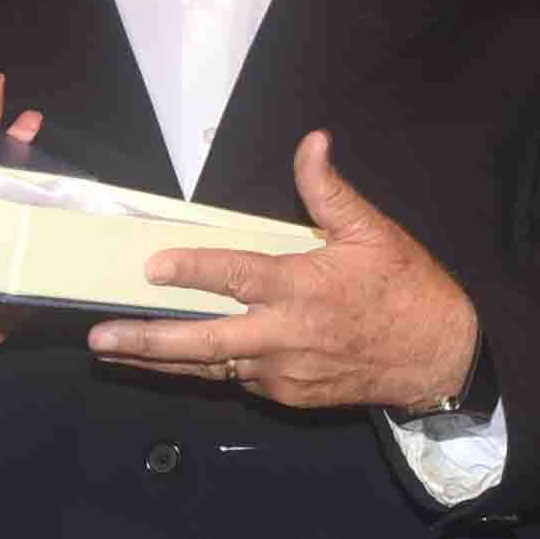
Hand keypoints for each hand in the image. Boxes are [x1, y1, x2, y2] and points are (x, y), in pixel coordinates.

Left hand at [84, 130, 476, 412]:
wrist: (438, 359)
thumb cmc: (406, 290)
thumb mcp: (373, 232)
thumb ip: (330, 191)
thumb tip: (312, 143)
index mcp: (302, 289)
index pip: (237, 277)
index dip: (193, 269)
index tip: (153, 268)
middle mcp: (284, 336)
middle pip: (204, 342)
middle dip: (149, 340)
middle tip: (102, 337)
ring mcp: (283, 373)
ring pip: (210, 368)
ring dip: (162, 361)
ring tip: (117, 353)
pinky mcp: (287, 395)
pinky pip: (236, 380)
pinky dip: (205, 370)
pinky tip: (174, 361)